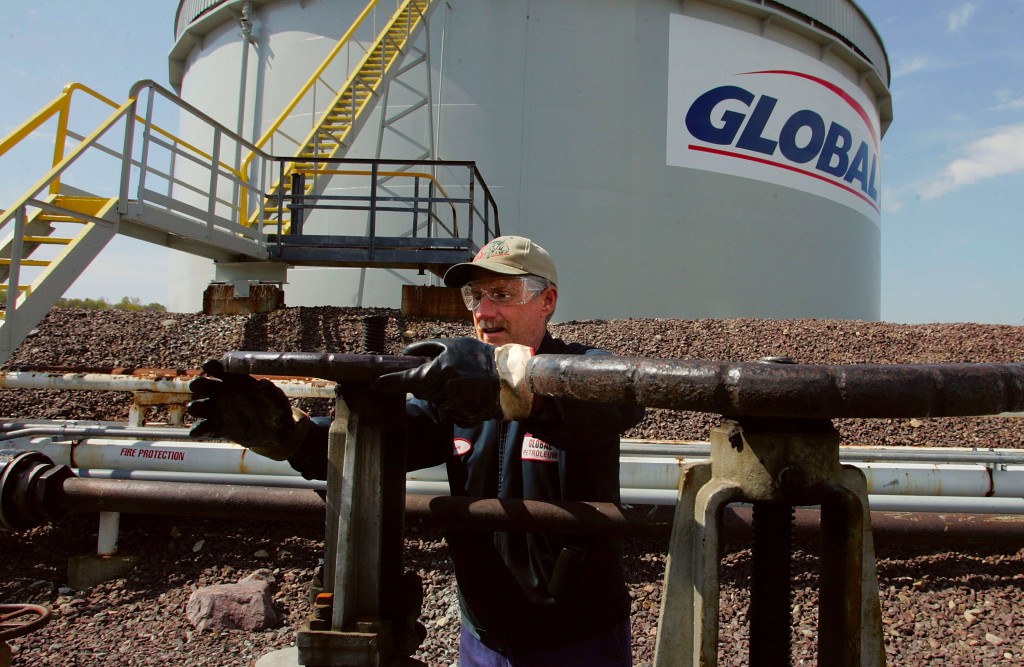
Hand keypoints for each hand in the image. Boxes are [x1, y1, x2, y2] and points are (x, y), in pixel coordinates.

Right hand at [187, 359, 308, 459]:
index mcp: (236, 381)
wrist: (276, 435)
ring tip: (197, 408)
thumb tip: (263, 383)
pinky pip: (203, 428)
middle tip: (200, 386)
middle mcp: (223, 394)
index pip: (218, 369)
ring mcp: (218, 411)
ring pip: (198, 406)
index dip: (211, 366)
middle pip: (202, 385)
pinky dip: (198, 429)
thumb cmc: (277, 412)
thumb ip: (272, 394)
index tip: (208, 366)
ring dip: (195, 406)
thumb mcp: (279, 403)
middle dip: (199, 384)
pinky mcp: (218, 428)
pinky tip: (198, 431)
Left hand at [373, 338, 500, 425]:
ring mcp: (451, 407)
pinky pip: (450, 411)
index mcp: (436, 374)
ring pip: (436, 400)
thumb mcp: (453, 344)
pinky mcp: (462, 418)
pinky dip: (455, 403)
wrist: (508, 378)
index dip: (388, 382)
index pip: (404, 380)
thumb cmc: (480, 358)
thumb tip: (406, 352)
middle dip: (427, 382)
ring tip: (462, 380)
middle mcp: (441, 393)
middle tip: (445, 371)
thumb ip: (427, 348)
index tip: (375, 383)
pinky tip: (468, 393)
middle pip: (421, 391)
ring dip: (442, 391)